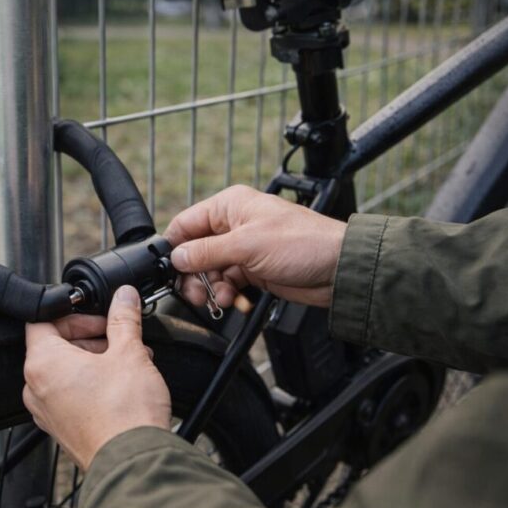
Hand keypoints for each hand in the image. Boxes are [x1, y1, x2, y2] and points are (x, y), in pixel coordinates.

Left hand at [23, 285, 170, 470]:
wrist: (134, 464)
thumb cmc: (125, 415)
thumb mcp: (129, 353)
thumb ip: (124, 319)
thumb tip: (123, 297)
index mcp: (43, 363)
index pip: (42, 320)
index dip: (73, 313)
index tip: (97, 316)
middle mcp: (36, 388)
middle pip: (55, 345)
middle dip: (90, 337)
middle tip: (118, 336)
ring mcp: (47, 411)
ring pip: (65, 371)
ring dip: (94, 359)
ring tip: (128, 361)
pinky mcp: (62, 428)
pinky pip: (70, 395)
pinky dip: (92, 383)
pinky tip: (122, 384)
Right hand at [164, 185, 346, 307]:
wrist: (338, 269)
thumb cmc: (303, 243)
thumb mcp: (247, 245)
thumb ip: (206, 252)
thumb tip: (176, 257)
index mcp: (229, 206)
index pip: (186, 223)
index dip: (174, 247)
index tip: (168, 269)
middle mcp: (233, 225)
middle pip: (194, 251)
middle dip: (192, 274)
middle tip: (194, 293)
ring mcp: (243, 248)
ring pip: (209, 270)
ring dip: (210, 288)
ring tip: (219, 299)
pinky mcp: (253, 269)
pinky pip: (227, 283)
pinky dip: (226, 294)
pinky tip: (233, 301)